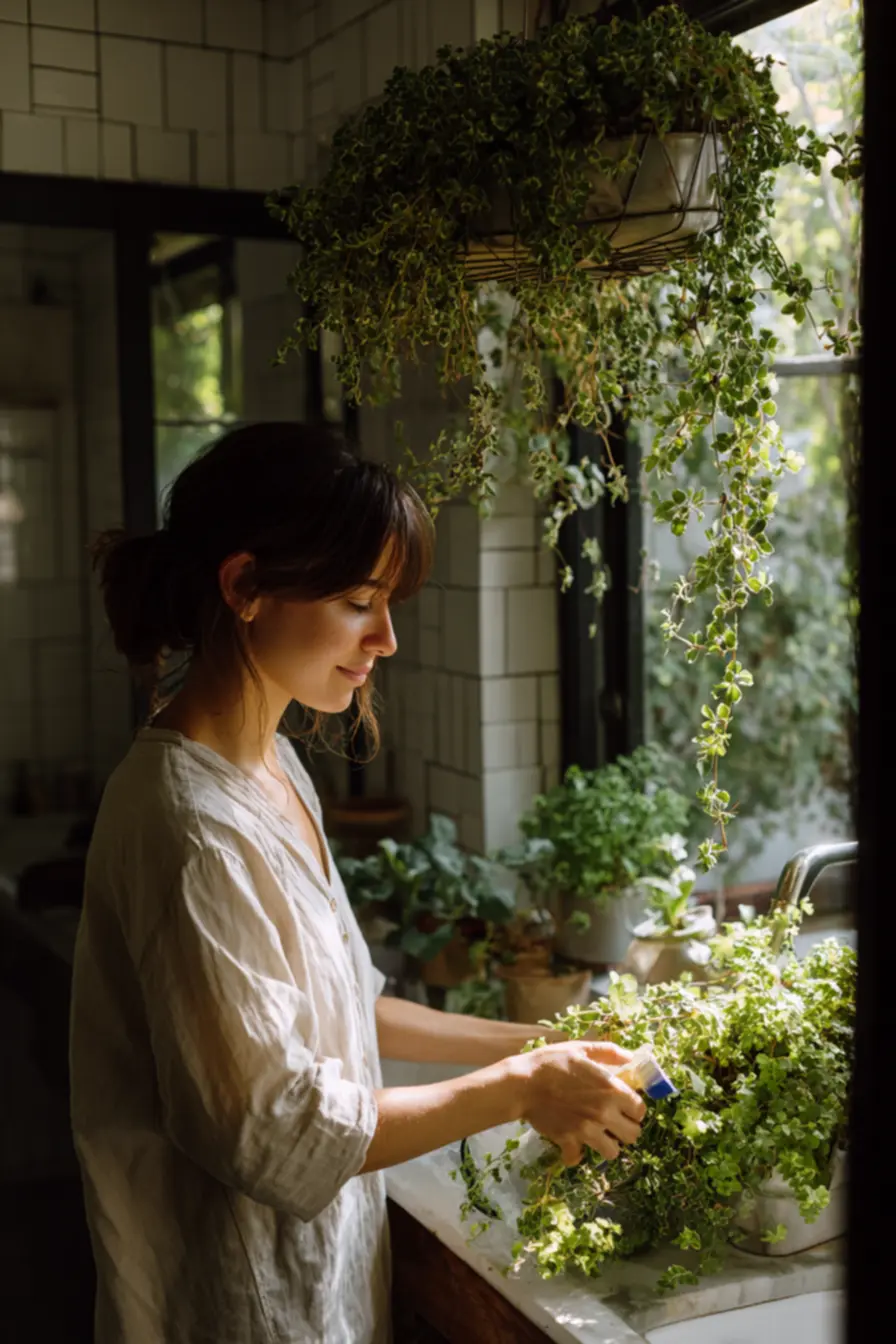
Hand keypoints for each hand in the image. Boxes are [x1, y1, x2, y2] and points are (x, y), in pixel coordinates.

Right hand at [517, 1040, 645, 1166]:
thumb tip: (630, 1056)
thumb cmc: (552, 1062)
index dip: (634, 1109)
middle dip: (626, 1129)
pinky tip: (573, 1143)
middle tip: (614, 1122)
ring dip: (607, 1144)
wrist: (522, 1082)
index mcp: (611, 1089)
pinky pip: (579, 1158)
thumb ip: (608, 1052)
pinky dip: (576, 1154)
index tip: (625, 1106)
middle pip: (633, 1135)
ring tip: (597, 1134)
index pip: (640, 1110)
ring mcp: (587, 1130)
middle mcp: (604, 1113)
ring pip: (612, 1152)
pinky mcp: (569, 1141)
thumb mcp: (581, 1049)